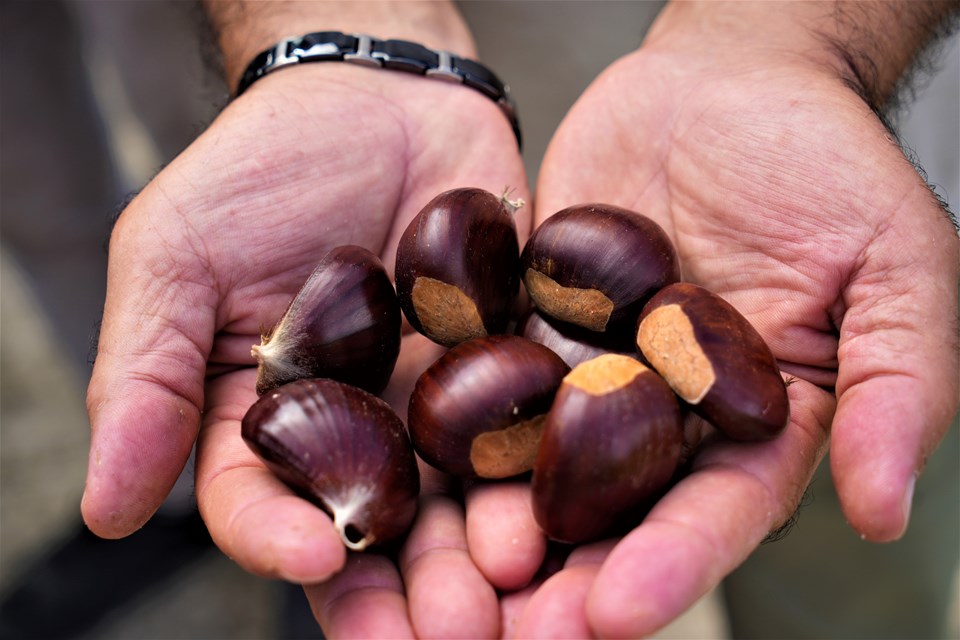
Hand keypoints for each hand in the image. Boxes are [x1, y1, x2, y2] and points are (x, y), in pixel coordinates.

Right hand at [82, 61, 529, 632]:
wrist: (380, 96)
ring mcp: (442, 407)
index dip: (282, 537)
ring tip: (516, 587)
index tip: (319, 553)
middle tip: (449, 632)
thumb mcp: (177, 259)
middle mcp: (359, 433)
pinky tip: (574, 508)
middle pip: (377, 532)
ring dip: (488, 554)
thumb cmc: (262, 169)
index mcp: (269, 423)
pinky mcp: (516, 367)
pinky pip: (537, 426)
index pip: (265, 504)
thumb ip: (149, 379)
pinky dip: (553, 470)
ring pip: (463, 502)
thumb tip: (103, 509)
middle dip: (408, 590)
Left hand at [508, 4, 957, 635]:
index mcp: (754, 423)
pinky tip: (405, 464)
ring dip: (491, 524)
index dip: (673, 563)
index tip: (617, 611)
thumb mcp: (895, 267)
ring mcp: (586, 370)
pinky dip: (447, 419)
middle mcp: (664, 414)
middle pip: (614, 512)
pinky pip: (483, 371)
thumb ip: (900, 386)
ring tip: (446, 582)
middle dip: (564, 577)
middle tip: (510, 635)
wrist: (729, 84)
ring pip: (534, 461)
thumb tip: (886, 513)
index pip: (716, 510)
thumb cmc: (828, 165)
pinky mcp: (526, 322)